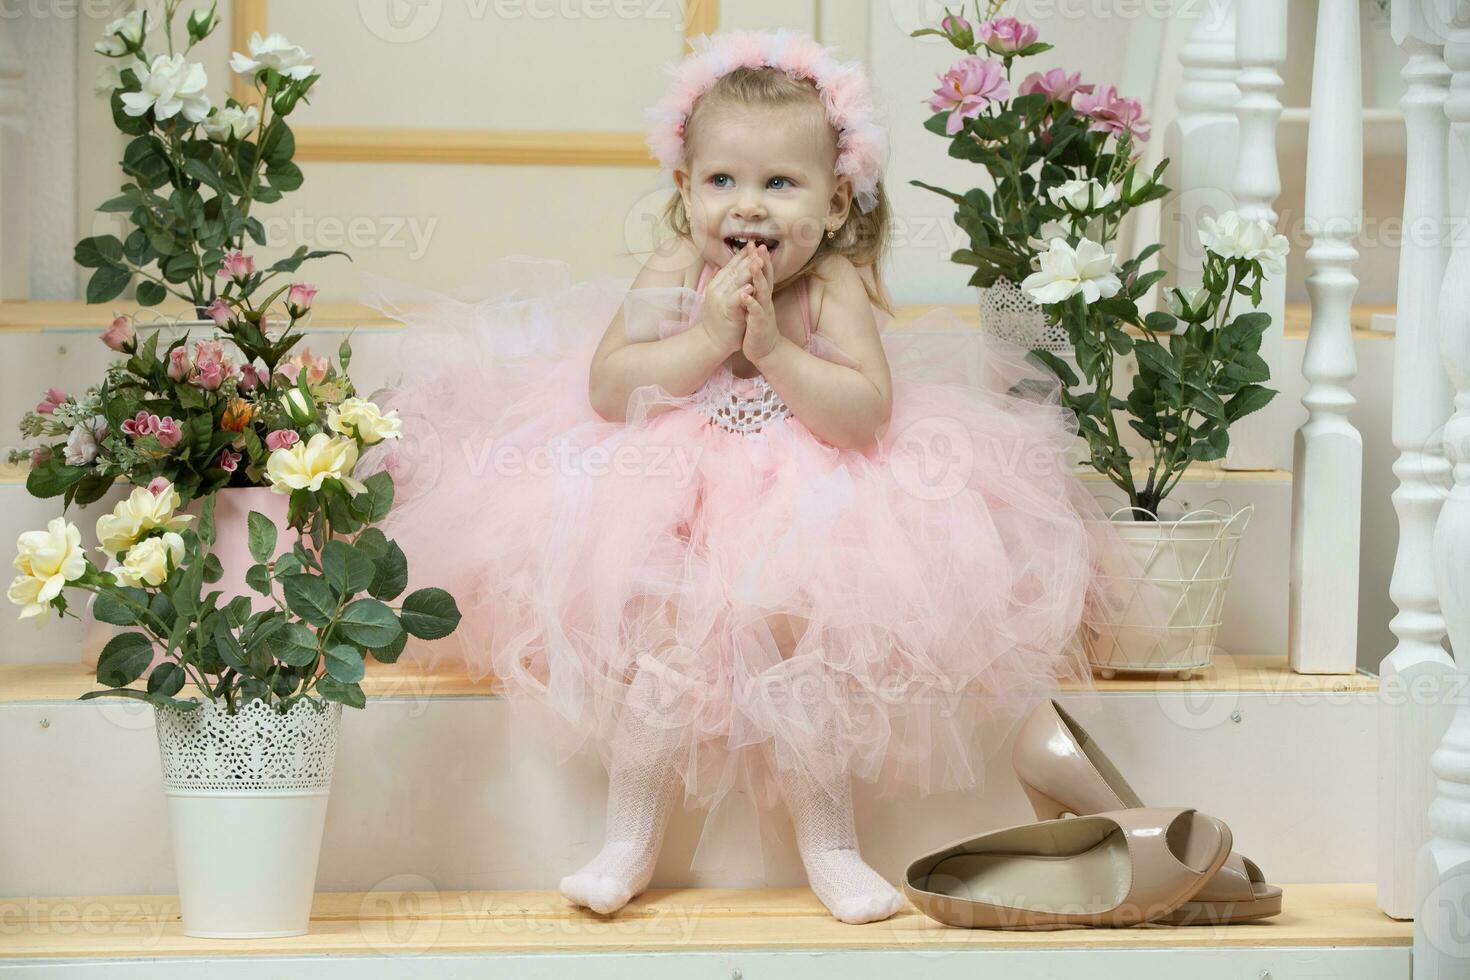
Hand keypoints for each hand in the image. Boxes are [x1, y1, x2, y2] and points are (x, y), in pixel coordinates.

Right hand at [700, 242, 756, 355]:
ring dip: (747, 270)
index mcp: (717, 284)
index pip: (731, 265)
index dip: (743, 255)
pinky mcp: (726, 312)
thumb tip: (720, 267)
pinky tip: (752, 285)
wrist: (712, 341)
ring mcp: (721, 299)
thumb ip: (722, 282)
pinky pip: (735, 299)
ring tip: (758, 259)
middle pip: (734, 269)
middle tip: (759, 246)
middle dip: (748, 257)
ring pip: (735, 281)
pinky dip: (743, 292)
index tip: (753, 244)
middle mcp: (717, 289)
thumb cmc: (719, 320)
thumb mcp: (720, 297)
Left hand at [740, 244, 779, 364]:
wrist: (766, 350)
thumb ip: (754, 291)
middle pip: (766, 278)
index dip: (760, 259)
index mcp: (763, 296)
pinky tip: (745, 295)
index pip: (763, 274)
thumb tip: (750, 277)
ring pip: (763, 292)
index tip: (756, 244)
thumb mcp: (756, 306)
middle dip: (763, 262)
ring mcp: (764, 311)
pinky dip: (751, 303)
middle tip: (760, 246)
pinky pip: (756, 312)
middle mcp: (766, 301)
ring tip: (753, 264)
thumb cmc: (758, 327)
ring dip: (758, 278)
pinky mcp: (759, 324)